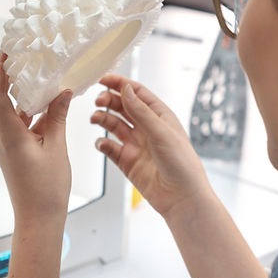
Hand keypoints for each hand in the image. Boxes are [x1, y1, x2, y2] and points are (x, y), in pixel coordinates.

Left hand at [0, 52, 72, 227]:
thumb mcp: (56, 148)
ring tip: (41, 74)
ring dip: (23, 93)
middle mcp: (2, 136)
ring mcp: (7, 143)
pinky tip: (49, 103)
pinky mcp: (14, 149)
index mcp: (9, 134)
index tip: (6, 51)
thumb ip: (57, 117)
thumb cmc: (46, 189)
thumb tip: (62, 91)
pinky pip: (19, 122)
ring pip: (11, 110)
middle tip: (24, 55)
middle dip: (9, 75)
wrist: (39, 219)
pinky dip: (31, 110)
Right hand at [91, 74, 212, 218]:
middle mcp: (147, 128)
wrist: (182, 198)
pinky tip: (102, 143)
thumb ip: (141, 111)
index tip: (103, 79)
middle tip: (98, 100)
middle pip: (123, 107)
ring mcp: (136, 144)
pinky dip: (102, 143)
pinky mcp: (127, 162)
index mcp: (160, 116)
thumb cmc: (181, 164)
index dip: (120, 84)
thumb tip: (126, 89)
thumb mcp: (161, 132)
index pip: (137, 93)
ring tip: (95, 119)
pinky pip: (109, 148)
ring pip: (113, 125)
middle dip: (109, 100)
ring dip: (103, 119)